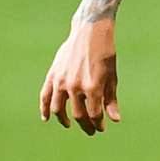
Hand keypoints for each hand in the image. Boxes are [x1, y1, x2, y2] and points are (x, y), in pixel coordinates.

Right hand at [39, 19, 120, 135]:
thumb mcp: (111, 75)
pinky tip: (47, 118)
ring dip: (64, 119)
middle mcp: (75, 86)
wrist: (90, 30)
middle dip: (85, 125)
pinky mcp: (53, 75)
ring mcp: (61, 81)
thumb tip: (115, 120)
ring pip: (58, 109)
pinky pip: (45, 96)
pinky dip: (44, 109)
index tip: (101, 128)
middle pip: (78, 114)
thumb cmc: (105, 53)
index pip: (94, 114)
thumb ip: (111, 99)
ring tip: (70, 124)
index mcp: (93, 86)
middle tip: (90, 130)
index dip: (98, 124)